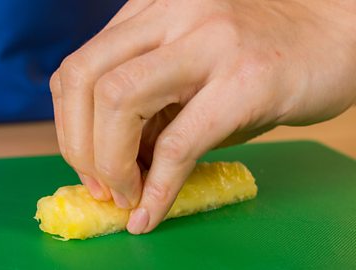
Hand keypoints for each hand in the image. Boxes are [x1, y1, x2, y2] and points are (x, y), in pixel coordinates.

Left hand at [50, 0, 355, 233]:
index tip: (85, 164)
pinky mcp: (245, 80)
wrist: (335, 36)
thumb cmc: (257, 58)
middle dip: (77, 145)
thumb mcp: (190, 70)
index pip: (78, 69)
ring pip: (119, 100)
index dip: (68, 125)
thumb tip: (108, 160)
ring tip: (125, 195)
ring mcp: (208, 42)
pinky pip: (180, 142)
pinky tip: (150, 212)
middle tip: (100, 185)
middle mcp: (172, 14)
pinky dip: (157, 188)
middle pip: (84, 79)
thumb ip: (149, 105)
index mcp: (150, 11)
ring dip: (108, 163)